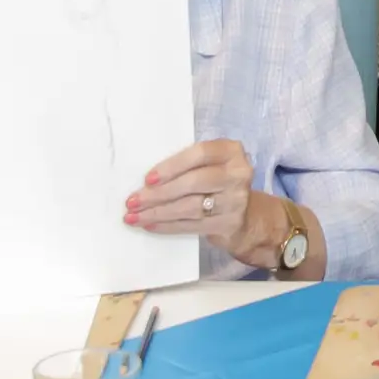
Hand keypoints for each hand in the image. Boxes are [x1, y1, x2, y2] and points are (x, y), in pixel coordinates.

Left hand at [129, 139, 259, 245]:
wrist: (245, 216)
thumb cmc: (216, 183)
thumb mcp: (209, 165)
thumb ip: (187, 165)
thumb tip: (146, 181)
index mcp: (230, 151)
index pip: (200, 153)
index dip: (172, 166)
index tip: (148, 179)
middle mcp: (237, 174)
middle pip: (194, 182)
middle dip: (159, 194)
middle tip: (133, 202)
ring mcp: (236, 201)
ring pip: (190, 207)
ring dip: (158, 213)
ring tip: (134, 217)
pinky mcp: (229, 224)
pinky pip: (192, 226)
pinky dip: (168, 226)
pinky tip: (151, 225)